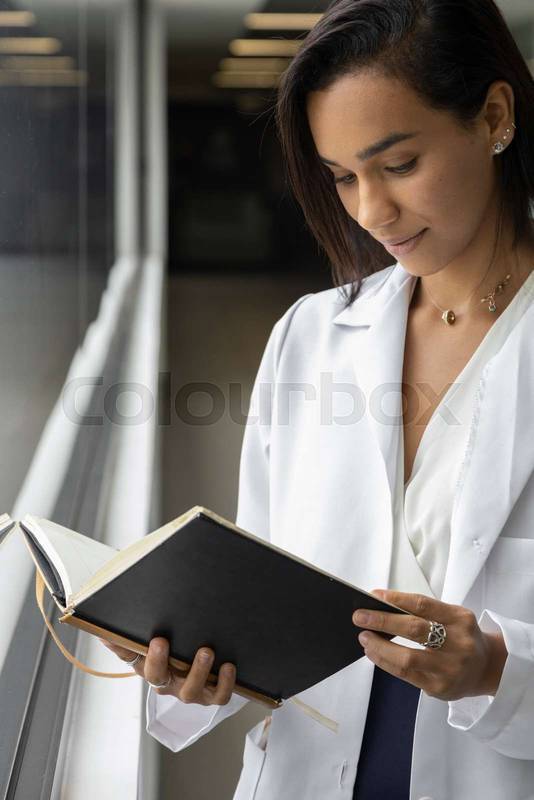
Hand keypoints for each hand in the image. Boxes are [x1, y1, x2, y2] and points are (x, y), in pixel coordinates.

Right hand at [98, 636, 236, 705]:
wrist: (199, 670)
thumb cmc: (170, 654)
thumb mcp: (148, 647)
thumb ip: (127, 642)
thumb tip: (103, 634)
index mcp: (148, 669)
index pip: (136, 663)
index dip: (139, 654)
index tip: (149, 638)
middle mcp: (168, 684)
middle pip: (159, 679)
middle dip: (159, 661)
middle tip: (162, 640)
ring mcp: (190, 691)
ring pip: (191, 691)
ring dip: (198, 671)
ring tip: (206, 651)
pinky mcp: (211, 695)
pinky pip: (219, 696)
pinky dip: (226, 684)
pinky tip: (229, 665)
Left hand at [352, 590, 507, 700]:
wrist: (487, 669)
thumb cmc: (461, 637)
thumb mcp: (452, 617)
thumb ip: (424, 612)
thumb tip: (382, 605)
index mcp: (460, 619)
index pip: (423, 605)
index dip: (396, 599)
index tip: (374, 595)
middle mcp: (459, 644)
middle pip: (414, 629)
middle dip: (383, 621)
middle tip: (359, 616)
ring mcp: (450, 669)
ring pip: (407, 657)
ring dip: (380, 646)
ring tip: (364, 637)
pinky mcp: (440, 688)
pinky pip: (406, 675)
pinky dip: (385, 662)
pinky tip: (374, 653)